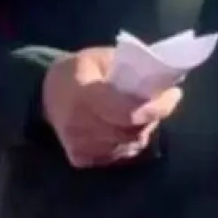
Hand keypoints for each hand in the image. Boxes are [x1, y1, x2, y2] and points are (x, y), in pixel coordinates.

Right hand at [41, 47, 181, 168]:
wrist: (42, 93)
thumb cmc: (77, 70)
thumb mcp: (101, 57)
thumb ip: (130, 68)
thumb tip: (164, 78)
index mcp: (84, 96)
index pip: (130, 112)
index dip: (158, 106)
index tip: (175, 93)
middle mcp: (80, 125)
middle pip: (132, 130)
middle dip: (154, 116)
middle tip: (163, 100)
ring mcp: (79, 146)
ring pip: (129, 145)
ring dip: (143, 129)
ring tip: (143, 112)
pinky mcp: (80, 159)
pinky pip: (118, 155)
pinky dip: (129, 141)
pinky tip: (126, 126)